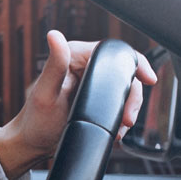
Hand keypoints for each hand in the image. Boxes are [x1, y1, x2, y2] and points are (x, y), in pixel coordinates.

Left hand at [0, 31, 154, 179]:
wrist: (33, 144)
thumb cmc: (34, 121)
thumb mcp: (45, 93)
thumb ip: (54, 64)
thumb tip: (54, 35)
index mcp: (73, 56)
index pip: (112, 52)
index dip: (135, 63)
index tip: (148, 79)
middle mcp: (83, 65)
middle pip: (123, 73)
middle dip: (132, 96)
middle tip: (127, 118)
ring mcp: (91, 82)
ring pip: (124, 89)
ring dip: (128, 109)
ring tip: (120, 127)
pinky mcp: (94, 98)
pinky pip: (117, 102)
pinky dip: (121, 115)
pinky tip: (117, 128)